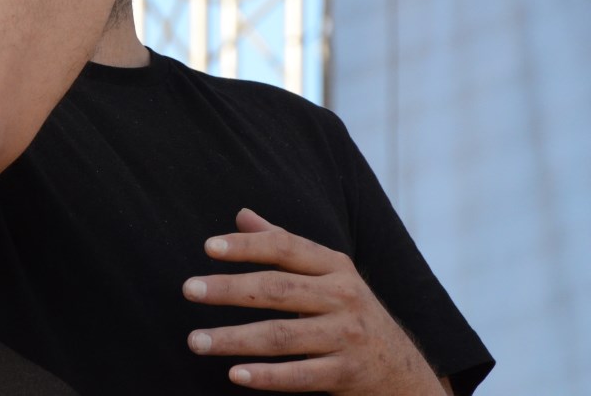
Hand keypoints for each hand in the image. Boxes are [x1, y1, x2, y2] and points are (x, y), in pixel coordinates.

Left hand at [183, 209, 444, 394]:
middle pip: (277, 289)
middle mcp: (343, 296)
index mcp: (335, 266)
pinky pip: (301, 375)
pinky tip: (235, 375)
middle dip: (229, 289)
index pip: (285, 247)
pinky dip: (268, 376)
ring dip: (234, 339)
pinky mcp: (346, 373)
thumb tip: (242, 215)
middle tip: (189, 289)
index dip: (247, 245)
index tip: (208, 247)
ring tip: (196, 341)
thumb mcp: (328, 273)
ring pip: (282, 335)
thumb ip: (284, 245)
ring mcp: (346, 336)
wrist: (401, 369)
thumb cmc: (350, 312)